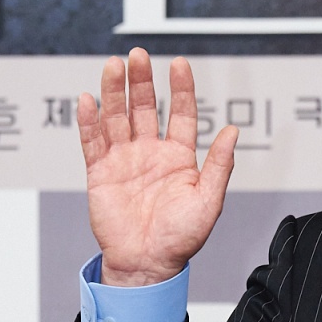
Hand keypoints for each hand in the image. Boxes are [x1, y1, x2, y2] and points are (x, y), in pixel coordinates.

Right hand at [77, 48, 237, 285]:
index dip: (181, 88)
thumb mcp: (208, 202)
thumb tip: (233, 132)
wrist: (147, 265)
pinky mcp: (100, 172)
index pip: (181, 113)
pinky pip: (92, 141)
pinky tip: (88, 99)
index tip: (179, 63)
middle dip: (142, 81)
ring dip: (114, 92)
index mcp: (179, 157)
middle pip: (145, 107)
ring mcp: (124, 160)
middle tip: (138, 55)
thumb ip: (219, 166)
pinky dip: (89, 121)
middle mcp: (151, 153)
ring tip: (114, 66)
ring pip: (117, 117)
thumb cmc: (180, 240)